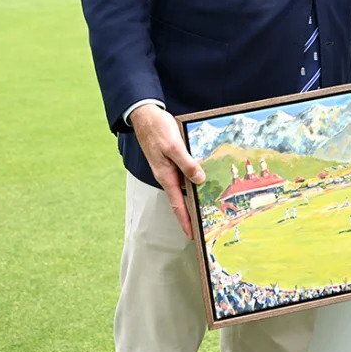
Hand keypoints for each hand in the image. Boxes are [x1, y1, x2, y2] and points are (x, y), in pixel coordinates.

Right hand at [130, 104, 204, 239]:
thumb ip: (187, 163)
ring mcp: (168, 169)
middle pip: (180, 200)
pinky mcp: (171, 160)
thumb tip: (199, 179)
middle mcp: (167, 175)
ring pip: (183, 188)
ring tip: (205, 209)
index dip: (185, 221)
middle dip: (190, 214)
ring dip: (192, 199)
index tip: (192, 235)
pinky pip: (183, 176)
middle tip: (203, 227)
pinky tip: (201, 182)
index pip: (177, 205)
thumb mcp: (174, 146)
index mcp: (166, 176)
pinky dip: (192, 182)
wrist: (145, 116)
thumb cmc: (158, 130)